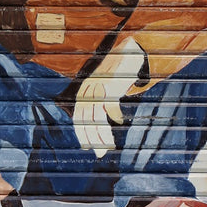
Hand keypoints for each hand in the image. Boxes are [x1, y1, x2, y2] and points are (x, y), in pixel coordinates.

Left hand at [73, 40, 145, 156]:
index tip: (89, 147)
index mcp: (83, 93)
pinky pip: (111, 106)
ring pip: (96, 117)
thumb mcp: (105, 88)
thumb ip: (102, 103)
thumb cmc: (117, 74)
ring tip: (108, 146)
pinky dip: (115, 116)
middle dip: (92, 139)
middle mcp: (87, 91)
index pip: (79, 118)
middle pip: (85, 120)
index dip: (83, 134)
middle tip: (100, 153)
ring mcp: (98, 88)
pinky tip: (119, 121)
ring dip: (102, 134)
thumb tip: (106, 122)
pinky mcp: (110, 85)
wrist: (128, 53)